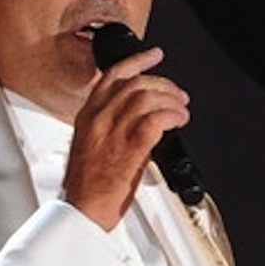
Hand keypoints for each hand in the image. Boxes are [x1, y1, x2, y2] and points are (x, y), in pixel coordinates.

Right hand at [63, 46, 190, 229]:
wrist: (82, 210)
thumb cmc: (87, 186)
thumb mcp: (92, 146)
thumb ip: (111, 128)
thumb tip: (140, 120)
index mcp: (87, 116)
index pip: (112, 76)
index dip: (137, 62)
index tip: (153, 55)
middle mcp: (98, 119)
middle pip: (135, 84)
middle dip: (163, 84)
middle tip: (178, 94)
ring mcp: (112, 132)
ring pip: (146, 97)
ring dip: (171, 100)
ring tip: (182, 110)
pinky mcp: (129, 148)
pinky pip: (155, 119)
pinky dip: (172, 116)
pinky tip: (178, 121)